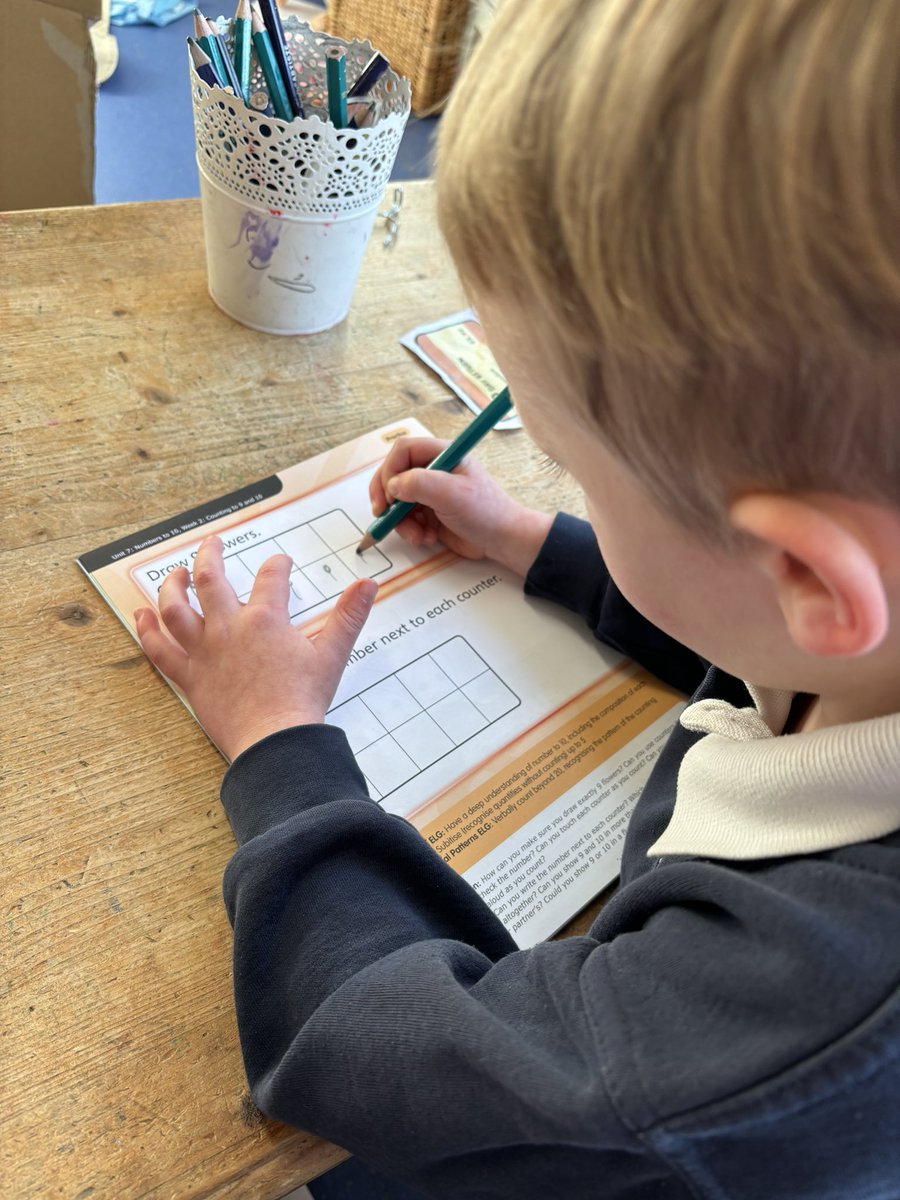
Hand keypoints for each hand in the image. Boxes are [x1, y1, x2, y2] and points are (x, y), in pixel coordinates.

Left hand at [134, 536, 376, 760]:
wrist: (275, 741)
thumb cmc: (303, 701)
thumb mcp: (332, 654)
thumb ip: (349, 615)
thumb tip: (369, 584)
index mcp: (265, 618)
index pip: (271, 577)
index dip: (278, 565)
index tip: (281, 563)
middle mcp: (229, 627)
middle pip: (210, 578)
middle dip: (210, 554)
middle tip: (213, 543)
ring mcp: (204, 651)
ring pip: (176, 608)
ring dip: (171, 585)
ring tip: (173, 573)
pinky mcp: (189, 676)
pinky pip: (159, 649)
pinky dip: (147, 630)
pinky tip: (140, 615)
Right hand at [370, 436, 552, 575]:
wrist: (502, 541)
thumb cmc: (486, 512)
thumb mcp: (452, 494)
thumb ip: (419, 484)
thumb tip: (393, 486)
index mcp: (442, 454)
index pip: (403, 450)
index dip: (390, 470)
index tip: (389, 495)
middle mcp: (433, 470)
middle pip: (394, 475)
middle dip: (387, 497)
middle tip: (383, 514)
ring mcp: (430, 492)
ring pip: (397, 501)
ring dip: (401, 521)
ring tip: (419, 535)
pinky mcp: (429, 513)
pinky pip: (406, 519)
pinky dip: (411, 530)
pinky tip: (427, 538)